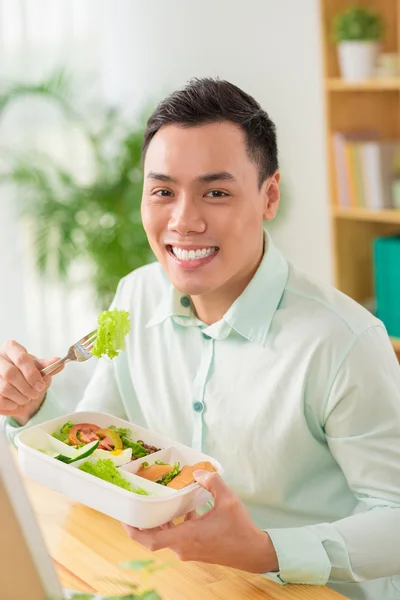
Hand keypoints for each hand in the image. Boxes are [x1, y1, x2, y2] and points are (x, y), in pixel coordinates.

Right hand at [0, 340, 63, 424]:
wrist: (19, 386)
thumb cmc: (28, 374)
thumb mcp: (39, 368)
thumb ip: (47, 366)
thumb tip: (58, 361)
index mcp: (11, 348)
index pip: (21, 358)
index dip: (32, 374)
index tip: (40, 385)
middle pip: (10, 374)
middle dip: (26, 387)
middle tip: (35, 393)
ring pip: (5, 388)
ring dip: (20, 397)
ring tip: (27, 398)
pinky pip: (0, 400)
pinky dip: (12, 404)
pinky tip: (17, 401)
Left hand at [123, 470, 278, 572]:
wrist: (254, 552)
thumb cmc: (240, 530)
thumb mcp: (228, 500)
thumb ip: (212, 482)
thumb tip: (198, 472)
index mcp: (187, 537)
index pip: (151, 540)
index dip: (134, 531)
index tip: (124, 518)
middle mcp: (184, 547)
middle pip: (155, 538)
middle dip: (144, 522)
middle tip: (138, 504)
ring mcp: (189, 551)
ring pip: (166, 537)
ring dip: (161, 522)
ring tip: (160, 503)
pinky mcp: (196, 550)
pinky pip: (178, 537)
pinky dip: (176, 524)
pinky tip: (186, 509)